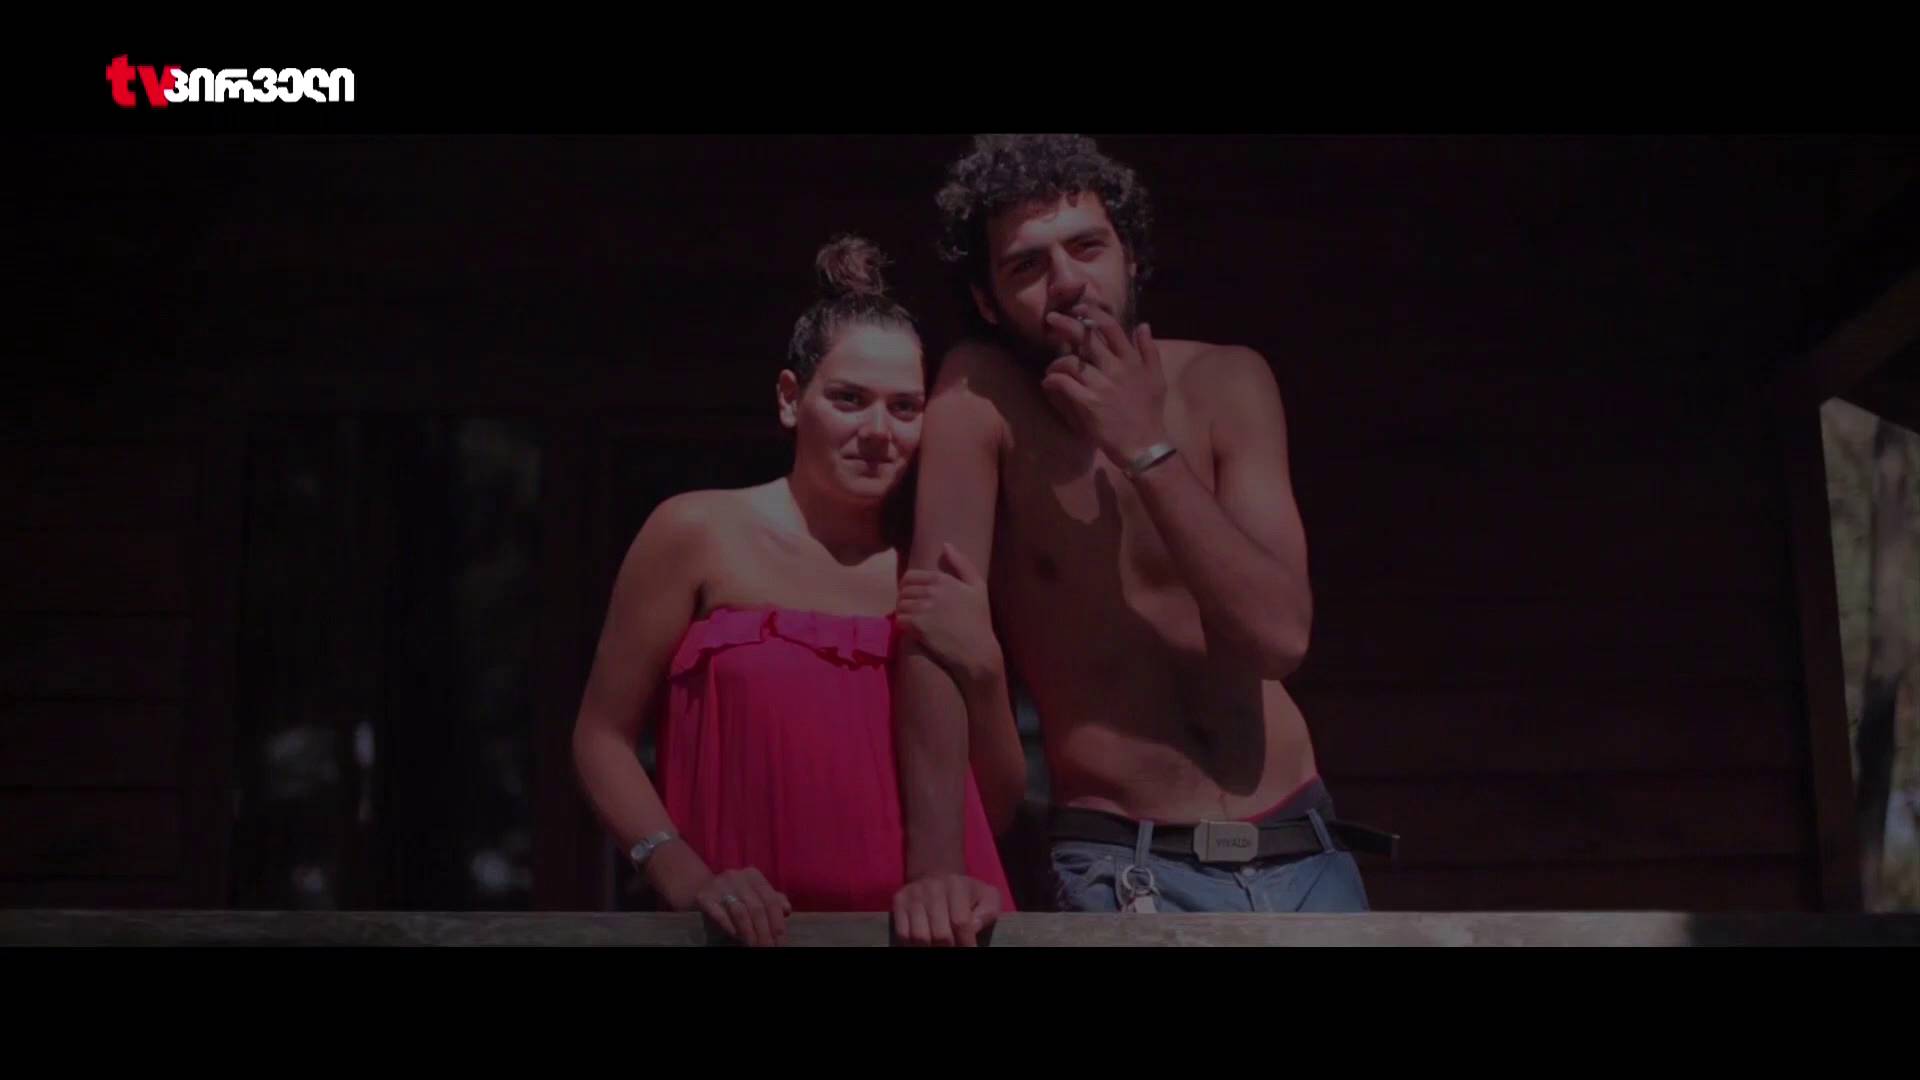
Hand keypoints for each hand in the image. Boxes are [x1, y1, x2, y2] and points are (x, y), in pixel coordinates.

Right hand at [692, 867, 792, 946]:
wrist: (702, 888)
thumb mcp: (755, 893)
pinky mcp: (704, 896)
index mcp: (753, 875)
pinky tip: (736, 936)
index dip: (777, 922)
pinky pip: (719, 914)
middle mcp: (737, 877)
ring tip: (754, 946)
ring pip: (740, 912)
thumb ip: (773, 900)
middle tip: (768, 947)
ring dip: (749, 932)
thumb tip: (786, 910)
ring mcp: (719, 885)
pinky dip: (729, 926)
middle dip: (764, 931)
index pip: (770, 900)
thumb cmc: (735, 894)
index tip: (781, 941)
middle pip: (756, 908)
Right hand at [891, 873, 1001, 946]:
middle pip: (940, 934)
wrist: (936, 874)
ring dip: (930, 947)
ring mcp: (913, 894)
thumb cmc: (965, 892)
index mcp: (956, 886)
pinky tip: (925, 942)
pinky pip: (902, 934)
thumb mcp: (986, 896)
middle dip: (949, 948)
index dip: (966, 942)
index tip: (970, 949)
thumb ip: (988, 912)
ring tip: (939, 946)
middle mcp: (932, 888)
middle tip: (954, 948)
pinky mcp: (898, 901)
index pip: (960, 922)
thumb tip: (974, 926)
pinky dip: (913, 944)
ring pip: (919, 937)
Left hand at [896, 543, 1002, 690]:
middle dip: (904, 600)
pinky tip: (912, 630)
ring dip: (903, 612)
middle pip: (903, 591)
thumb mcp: (978, 587)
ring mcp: (924, 608)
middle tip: (912, 611)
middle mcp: (932, 591)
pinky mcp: (918, 625)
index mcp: (943, 579)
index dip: (907, 586)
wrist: (978, 650)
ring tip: (912, 620)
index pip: (910, 576)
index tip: (912, 597)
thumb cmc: (979, 620)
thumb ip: (962, 563)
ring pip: (899, 604)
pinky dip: (902, 625)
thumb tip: (945, 544)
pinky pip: (899, 619)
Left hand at [1040, 306, 1168, 463]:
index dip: (1093, 313)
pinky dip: (1052, 381)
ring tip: (1051, 369)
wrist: (1144, 445)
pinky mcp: (1088, 403)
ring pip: (1070, 361)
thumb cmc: (1149, 413)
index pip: (1111, 327)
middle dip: (1066, 324)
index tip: (1079, 308)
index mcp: (1132, 361)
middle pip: (1087, 337)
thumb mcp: (1157, 378)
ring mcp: (1101, 386)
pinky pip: (1063, 384)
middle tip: (1051, 320)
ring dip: (1056, 362)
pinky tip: (1049, 384)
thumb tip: (1143, 324)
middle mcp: (1116, 369)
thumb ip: (1149, 350)